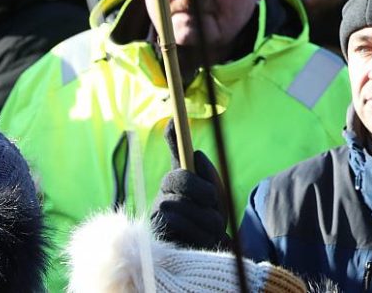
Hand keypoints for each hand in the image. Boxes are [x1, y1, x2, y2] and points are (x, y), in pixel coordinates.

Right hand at [150, 121, 231, 250]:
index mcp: (178, 181)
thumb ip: (205, 173)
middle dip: (201, 189)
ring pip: (182, 204)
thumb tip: (190, 145)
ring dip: (206, 218)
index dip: (174, 134)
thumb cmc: (211, 222)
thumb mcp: (214, 195)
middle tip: (214, 202)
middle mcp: (164, 194)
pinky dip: (199, 234)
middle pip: (178, 177)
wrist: (209, 254)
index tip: (175, 116)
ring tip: (212, 228)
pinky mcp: (156, 235)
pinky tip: (203, 241)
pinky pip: (179, 225)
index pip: (176, 154)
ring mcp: (158, 214)